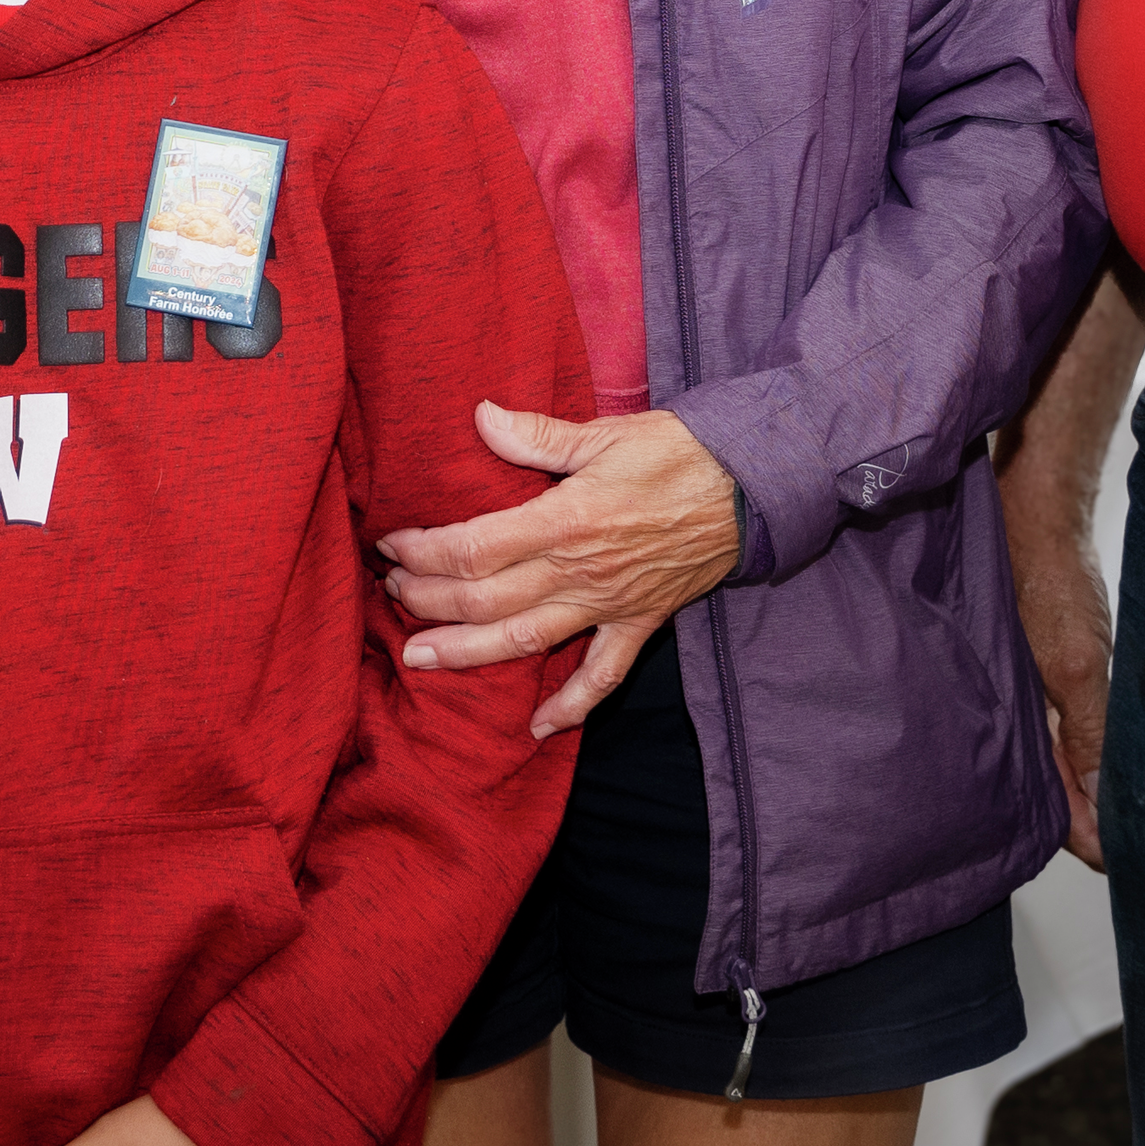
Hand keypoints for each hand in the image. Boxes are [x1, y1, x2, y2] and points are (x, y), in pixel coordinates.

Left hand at [377, 404, 744, 738]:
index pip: (474, 548)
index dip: (424, 552)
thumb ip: (537, 435)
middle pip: (486, 600)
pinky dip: (571, 707)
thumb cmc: (678, 451)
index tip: (392, 545)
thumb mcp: (603, 433)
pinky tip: (538, 728)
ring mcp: (610, 604)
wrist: (753, 484)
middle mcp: (581, 571)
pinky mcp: (640, 622)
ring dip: (469, 654)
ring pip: (526, 641)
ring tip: (420, 659)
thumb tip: (480, 416)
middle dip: (429, 601)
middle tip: (391, 595)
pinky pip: (603, 677)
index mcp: (566, 520)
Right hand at [1006, 529, 1112, 872]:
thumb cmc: (1046, 576)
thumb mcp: (1075, 663)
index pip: (1050, 808)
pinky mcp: (1050, 667)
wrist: (1035, 505)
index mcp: (1012, 723)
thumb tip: (1103, 805)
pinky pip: (1071, 724)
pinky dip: (1095, 746)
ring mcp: (1035, 691)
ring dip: (1097, 784)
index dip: (1090, 839)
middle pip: (1056, 790)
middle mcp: (1020, 715)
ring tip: (1141, 808)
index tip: (1133, 862)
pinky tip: (1120, 751)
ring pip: (1067, 758)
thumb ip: (1089, 734)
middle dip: (1094, 820)